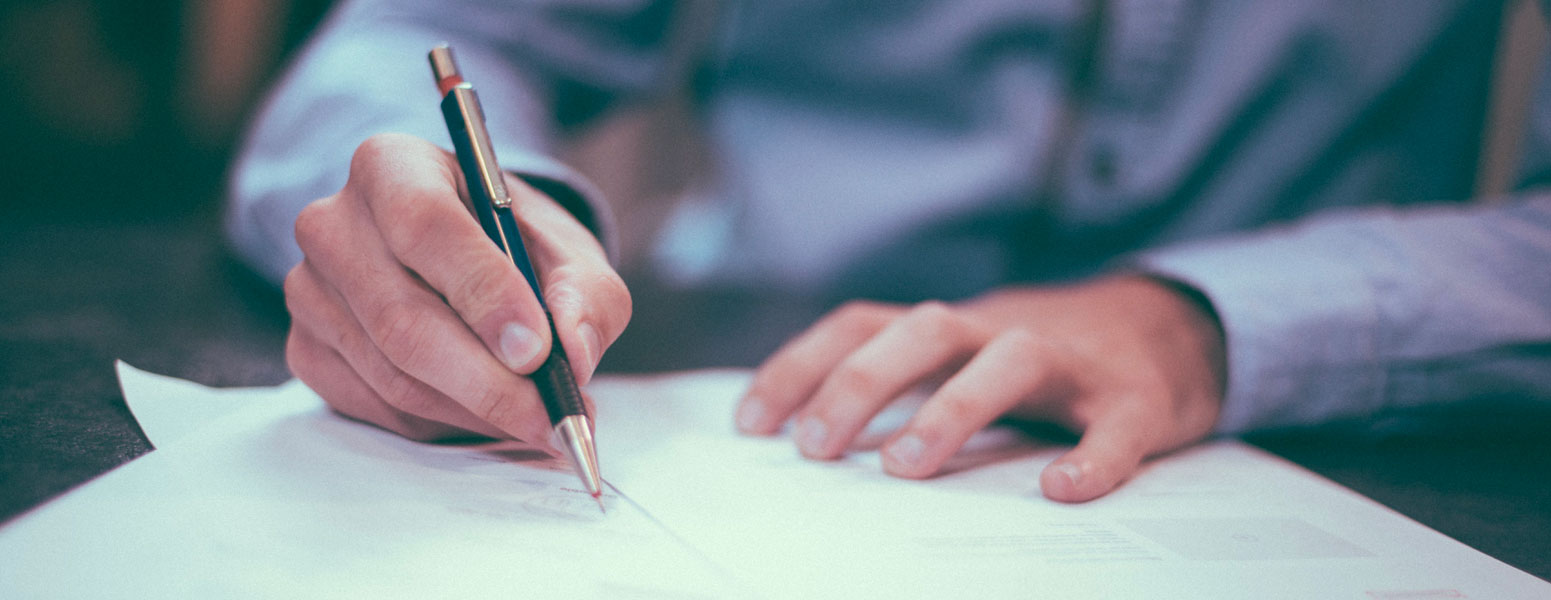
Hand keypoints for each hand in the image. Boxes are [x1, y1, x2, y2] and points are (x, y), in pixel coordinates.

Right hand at [284, 133, 629, 445]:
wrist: (465, 257)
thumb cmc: (514, 245)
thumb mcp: (568, 250)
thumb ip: (586, 294)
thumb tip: (574, 353)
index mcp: (392, 166)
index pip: (426, 226)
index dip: (483, 293)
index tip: (537, 350)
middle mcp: (333, 224)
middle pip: (403, 318)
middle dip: (488, 382)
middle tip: (551, 416)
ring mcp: (310, 291)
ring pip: (393, 375)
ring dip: (476, 411)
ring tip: (538, 419)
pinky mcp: (307, 350)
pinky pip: (377, 407)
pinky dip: (444, 424)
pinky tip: (488, 415)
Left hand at [735, 276, 1224, 501]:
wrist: (1171, 329)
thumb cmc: (1042, 360)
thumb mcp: (962, 358)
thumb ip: (902, 385)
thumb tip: (808, 440)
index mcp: (951, 328)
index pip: (862, 325)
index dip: (801, 366)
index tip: (751, 424)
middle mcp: (1001, 331)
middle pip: (924, 330)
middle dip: (861, 383)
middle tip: (815, 448)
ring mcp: (1072, 362)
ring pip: (1010, 360)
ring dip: (952, 408)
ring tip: (905, 467)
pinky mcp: (1136, 399)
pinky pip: (1115, 426)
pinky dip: (1092, 457)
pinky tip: (1062, 490)